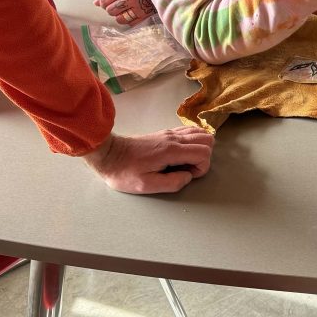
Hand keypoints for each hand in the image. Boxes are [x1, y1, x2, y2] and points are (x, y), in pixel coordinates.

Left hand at [81, 127, 214, 193]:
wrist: (108, 154)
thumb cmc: (125, 172)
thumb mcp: (146, 185)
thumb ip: (172, 183)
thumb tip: (188, 176)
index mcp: (171, 151)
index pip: (204, 152)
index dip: (202, 167)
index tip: (186, 175)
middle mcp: (174, 138)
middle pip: (207, 139)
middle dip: (204, 157)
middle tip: (187, 169)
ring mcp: (170, 133)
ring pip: (200, 132)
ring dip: (200, 148)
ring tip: (185, 162)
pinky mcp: (165, 133)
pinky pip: (189, 131)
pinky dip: (193, 141)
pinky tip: (181, 153)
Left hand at [94, 0, 155, 26]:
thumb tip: (95, 3)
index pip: (104, 1)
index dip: (103, 3)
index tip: (108, 1)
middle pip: (110, 11)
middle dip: (112, 9)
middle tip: (119, 5)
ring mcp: (138, 8)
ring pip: (118, 19)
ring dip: (119, 16)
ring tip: (125, 10)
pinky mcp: (143, 16)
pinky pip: (128, 24)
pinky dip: (128, 20)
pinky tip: (132, 13)